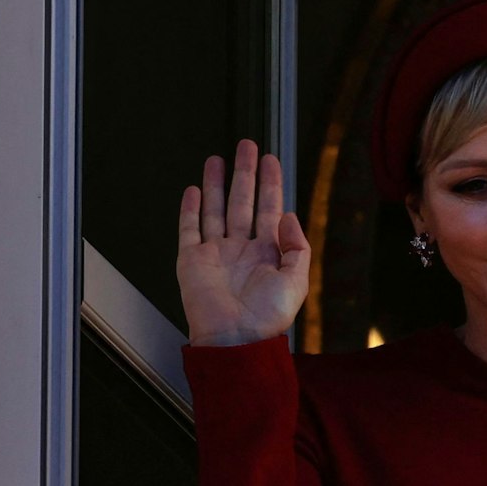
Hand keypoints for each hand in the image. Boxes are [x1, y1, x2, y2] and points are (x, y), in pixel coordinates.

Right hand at [177, 139, 310, 346]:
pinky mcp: (191, 260)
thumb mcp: (296, 281)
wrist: (235, 338)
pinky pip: (189, 229)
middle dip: (245, 174)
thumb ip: (297, 246)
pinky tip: (195, 190)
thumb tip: (288, 214)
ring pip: (215, 209)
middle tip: (247, 147)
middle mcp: (241, 250)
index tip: (270, 160)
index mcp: (268, 254)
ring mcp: (215, 253)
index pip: (269, 209)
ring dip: (217, 184)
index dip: (271, 184)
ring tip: (218, 159)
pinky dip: (190, 209)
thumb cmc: (267, 317)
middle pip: (242, 202)